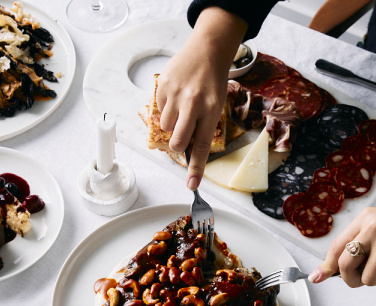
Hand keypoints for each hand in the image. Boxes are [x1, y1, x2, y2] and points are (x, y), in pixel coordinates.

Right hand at [156, 7, 246, 189]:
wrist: (206, 50)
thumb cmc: (213, 81)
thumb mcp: (216, 105)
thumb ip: (203, 127)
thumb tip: (188, 153)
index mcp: (211, 110)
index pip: (201, 146)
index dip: (195, 168)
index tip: (191, 185)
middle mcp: (193, 103)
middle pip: (178, 142)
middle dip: (178, 145)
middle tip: (182, 135)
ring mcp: (176, 94)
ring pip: (166, 128)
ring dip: (172, 124)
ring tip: (182, 108)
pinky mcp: (163, 86)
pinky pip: (159, 110)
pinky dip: (166, 108)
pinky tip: (176, 96)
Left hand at [309, 187, 375, 285]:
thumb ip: (359, 245)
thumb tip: (329, 272)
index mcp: (365, 219)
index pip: (336, 247)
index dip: (326, 266)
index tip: (317, 278)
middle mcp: (372, 228)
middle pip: (344, 265)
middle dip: (350, 279)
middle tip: (365, 278)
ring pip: (365, 279)